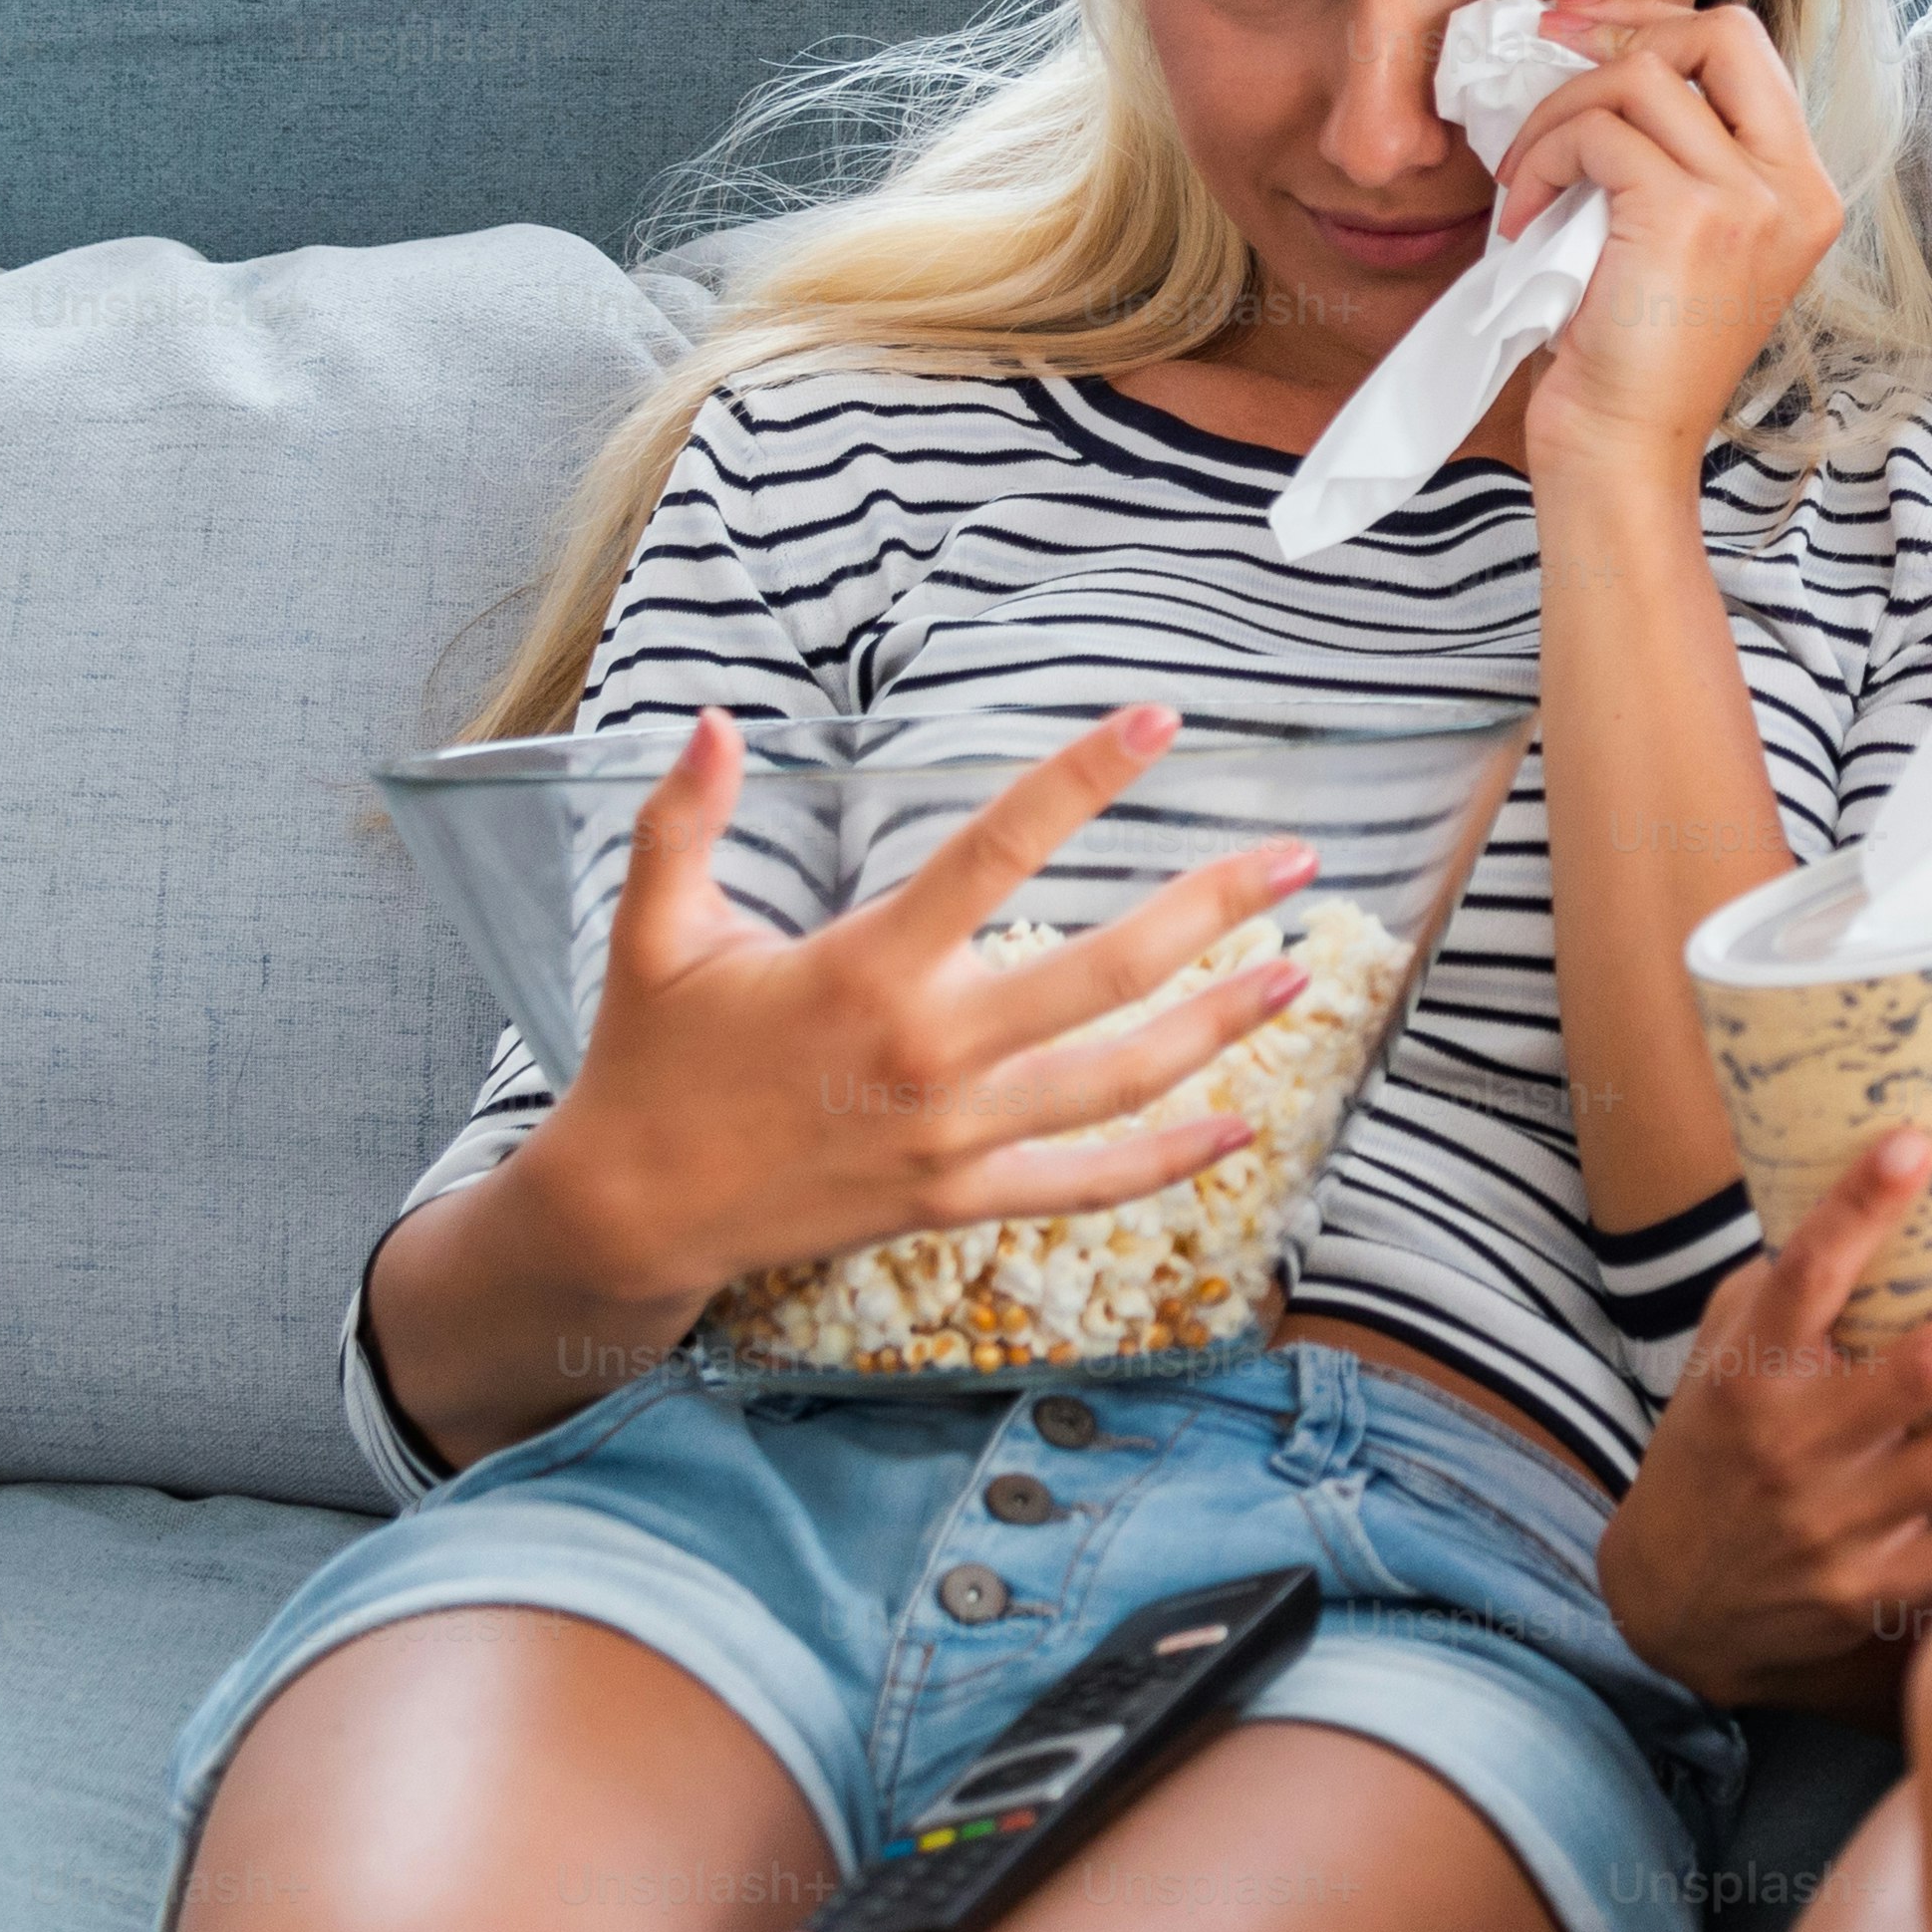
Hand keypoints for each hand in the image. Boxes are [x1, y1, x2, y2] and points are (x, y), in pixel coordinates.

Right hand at [508, 702, 1325, 1310]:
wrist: (632, 1210)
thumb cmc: (653, 1058)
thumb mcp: (656, 929)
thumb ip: (684, 820)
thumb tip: (709, 721)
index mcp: (867, 965)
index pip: (997, 850)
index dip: (1083, 779)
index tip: (1160, 724)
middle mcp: (927, 1048)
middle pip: (1103, 971)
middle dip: (1212, 912)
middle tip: (1294, 864)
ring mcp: (952, 1134)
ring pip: (1117, 1078)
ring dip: (1219, 1028)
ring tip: (1299, 979)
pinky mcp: (956, 1199)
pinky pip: (1084, 1185)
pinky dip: (1168, 1161)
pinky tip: (1241, 1127)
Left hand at [1487, 0, 1842, 483]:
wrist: (1623, 448)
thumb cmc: (1632, 351)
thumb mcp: (1677, 236)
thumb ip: (1678, 153)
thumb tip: (1602, 52)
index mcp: (1803, 190)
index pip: (1747, 53)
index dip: (1659, 24)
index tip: (1585, 31)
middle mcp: (1795, 187)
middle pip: (1724, 31)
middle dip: (1626, 25)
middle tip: (1553, 50)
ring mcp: (1750, 198)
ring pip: (1642, 76)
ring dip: (1560, 114)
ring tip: (1528, 177)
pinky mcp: (1690, 215)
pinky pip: (1597, 132)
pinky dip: (1542, 160)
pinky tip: (1525, 217)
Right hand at [1602, 1126, 1931, 1708]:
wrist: (1672, 1601)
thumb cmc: (1715, 1444)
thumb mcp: (1721, 1355)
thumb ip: (1786, 1288)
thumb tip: (1874, 1198)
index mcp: (1753, 1368)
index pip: (1806, 1273)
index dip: (1859, 1207)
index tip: (1918, 1142)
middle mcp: (1796, 1442)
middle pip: (1924, 1369)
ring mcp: (1837, 1522)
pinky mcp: (1871, 1589)